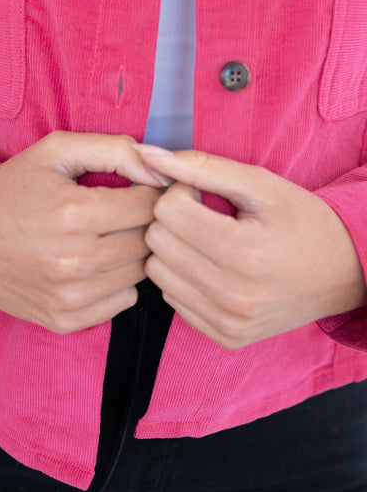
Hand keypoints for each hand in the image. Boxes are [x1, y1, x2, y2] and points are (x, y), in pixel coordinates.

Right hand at [0, 131, 164, 332]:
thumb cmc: (10, 189)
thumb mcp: (55, 151)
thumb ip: (114, 149)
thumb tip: (160, 168)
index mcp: (75, 212)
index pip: (150, 205)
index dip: (149, 192)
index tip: (138, 188)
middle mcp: (75, 260)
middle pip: (149, 240)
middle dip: (142, 222)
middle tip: (122, 211)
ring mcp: (70, 296)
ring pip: (140, 273)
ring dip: (132, 252)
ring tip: (106, 236)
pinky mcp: (64, 320)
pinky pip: (122, 302)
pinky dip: (116, 282)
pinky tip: (93, 264)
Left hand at [135, 145, 366, 348]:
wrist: (345, 272)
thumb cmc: (301, 220)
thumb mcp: (258, 183)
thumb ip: (200, 165)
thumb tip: (147, 154)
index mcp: (243, 252)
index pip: (167, 211)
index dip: (180, 191)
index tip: (203, 193)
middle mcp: (233, 294)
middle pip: (156, 242)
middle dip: (172, 219)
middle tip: (203, 214)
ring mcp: (229, 321)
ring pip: (157, 273)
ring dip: (173, 249)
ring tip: (206, 239)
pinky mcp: (226, 337)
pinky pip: (172, 300)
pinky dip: (183, 278)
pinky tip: (211, 266)